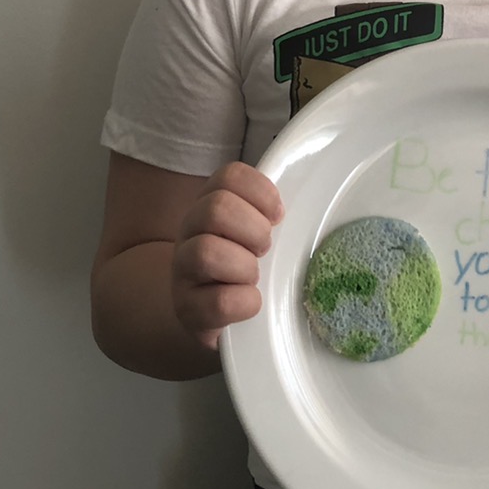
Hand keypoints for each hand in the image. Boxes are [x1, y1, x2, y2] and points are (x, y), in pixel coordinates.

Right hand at [170, 162, 283, 351]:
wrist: (204, 313)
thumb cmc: (237, 267)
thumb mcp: (250, 233)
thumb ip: (266, 213)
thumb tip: (306, 195)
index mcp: (208, 205)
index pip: (230, 176)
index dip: (261, 192)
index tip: (276, 217)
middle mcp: (190, 231)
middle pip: (216, 208)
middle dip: (254, 230)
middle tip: (265, 250)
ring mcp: (182, 270)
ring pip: (207, 252)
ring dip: (245, 266)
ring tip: (254, 277)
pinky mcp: (187, 309)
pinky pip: (219, 301)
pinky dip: (245, 302)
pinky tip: (250, 302)